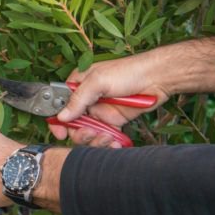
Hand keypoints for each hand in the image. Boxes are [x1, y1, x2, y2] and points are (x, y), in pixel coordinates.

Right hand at [50, 50, 170, 146]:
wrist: (156, 79)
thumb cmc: (128, 71)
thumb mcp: (99, 81)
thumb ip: (79, 98)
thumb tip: (62, 116)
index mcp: (79, 85)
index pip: (60, 105)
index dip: (57, 120)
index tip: (60, 133)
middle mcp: (87, 99)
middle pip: (72, 124)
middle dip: (79, 132)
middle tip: (89, 133)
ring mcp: (99, 111)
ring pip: (88, 133)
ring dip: (95, 139)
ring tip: (105, 137)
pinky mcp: (113, 122)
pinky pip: (104, 137)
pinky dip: (107, 142)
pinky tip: (114, 142)